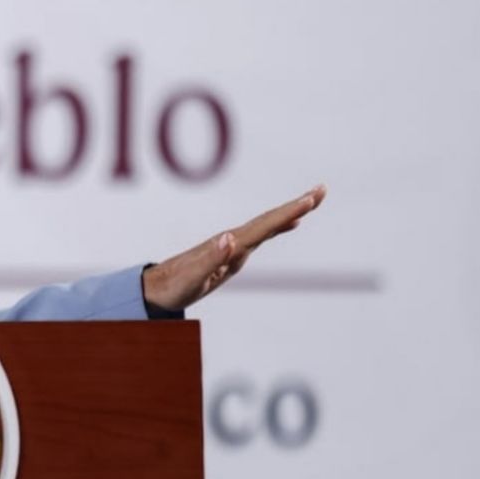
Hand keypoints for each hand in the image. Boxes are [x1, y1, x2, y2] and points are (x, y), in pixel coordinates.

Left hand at [142, 184, 325, 311]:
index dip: (289, 213)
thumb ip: (210, 259)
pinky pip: (262, 235)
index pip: (264, 225)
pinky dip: (279, 227)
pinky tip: (291, 225)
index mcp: (228, 244)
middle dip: (296, 205)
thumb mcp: (193, 278)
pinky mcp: (232, 252)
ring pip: (268, 225)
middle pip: (270, 219)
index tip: (311, 198)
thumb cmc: (174, 286)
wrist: (157, 288)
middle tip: (322, 190)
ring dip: (291, 213)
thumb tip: (229, 238)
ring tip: (313, 201)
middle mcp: (233, 239)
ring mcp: (233, 245)